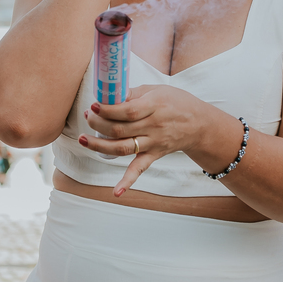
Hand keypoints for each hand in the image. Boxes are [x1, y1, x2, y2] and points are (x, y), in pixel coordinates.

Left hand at [78, 85, 240, 196]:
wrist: (199, 124)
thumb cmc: (176, 102)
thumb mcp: (156, 90)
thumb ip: (133, 93)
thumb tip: (108, 95)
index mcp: (154, 106)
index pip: (127, 111)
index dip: (107, 110)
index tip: (93, 106)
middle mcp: (153, 126)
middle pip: (120, 129)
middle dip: (98, 124)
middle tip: (87, 117)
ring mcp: (154, 143)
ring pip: (123, 147)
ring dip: (100, 145)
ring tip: (83, 140)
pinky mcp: (154, 155)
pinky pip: (140, 169)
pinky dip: (128, 181)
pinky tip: (116, 192)